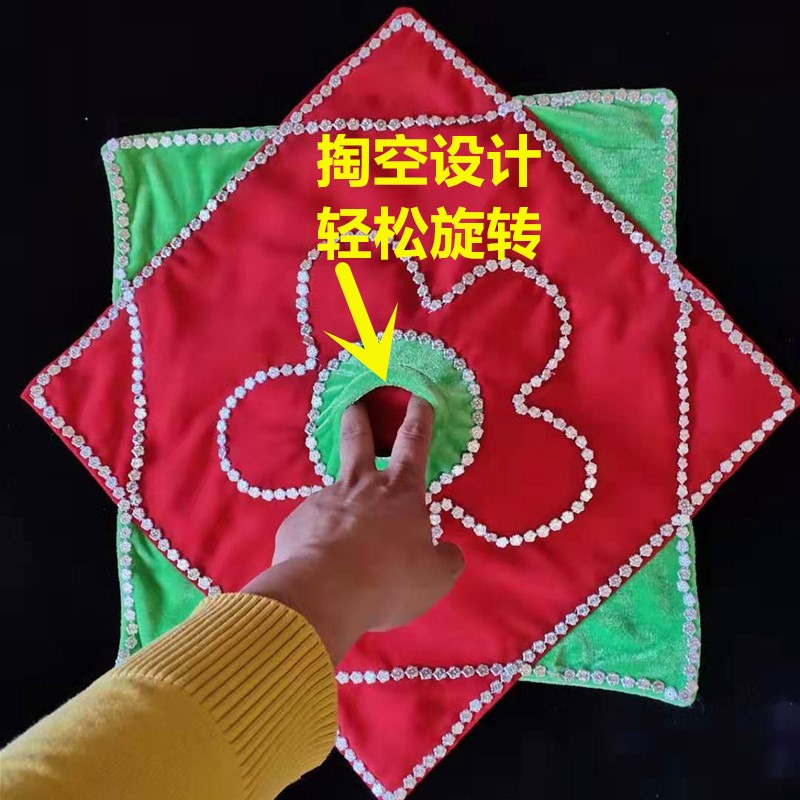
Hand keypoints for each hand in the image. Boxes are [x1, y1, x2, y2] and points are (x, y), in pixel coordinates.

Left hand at [242, 395, 464, 662]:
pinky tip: (320, 561)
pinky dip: (319, 537)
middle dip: (360, 417)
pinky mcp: (296, 522)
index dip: (419, 417)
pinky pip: (312, 526)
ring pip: (334, 489)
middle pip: (359, 439)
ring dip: (340, 500)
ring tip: (344, 533)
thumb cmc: (389, 579)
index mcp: (400, 491)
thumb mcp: (434, 577)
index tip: (418, 397)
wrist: (323, 593)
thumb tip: (447, 551)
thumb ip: (444, 559)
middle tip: (355, 403)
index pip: (414, 443)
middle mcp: (361, 485)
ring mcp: (324, 499)